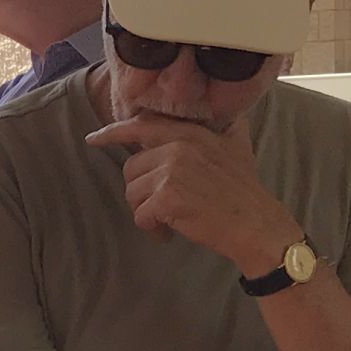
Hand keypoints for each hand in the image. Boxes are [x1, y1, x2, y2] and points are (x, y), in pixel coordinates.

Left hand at [90, 112, 305, 273]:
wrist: (257, 224)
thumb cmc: (245, 191)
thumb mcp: (237, 147)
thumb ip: (224, 129)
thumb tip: (230, 116)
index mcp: (189, 132)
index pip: (141, 126)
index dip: (114, 132)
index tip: (94, 139)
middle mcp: (178, 145)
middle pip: (132, 168)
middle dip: (142, 192)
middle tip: (164, 207)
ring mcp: (172, 170)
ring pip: (132, 194)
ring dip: (147, 213)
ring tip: (170, 220)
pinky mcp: (168, 197)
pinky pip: (140, 215)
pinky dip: (152, 229)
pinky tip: (170, 233)